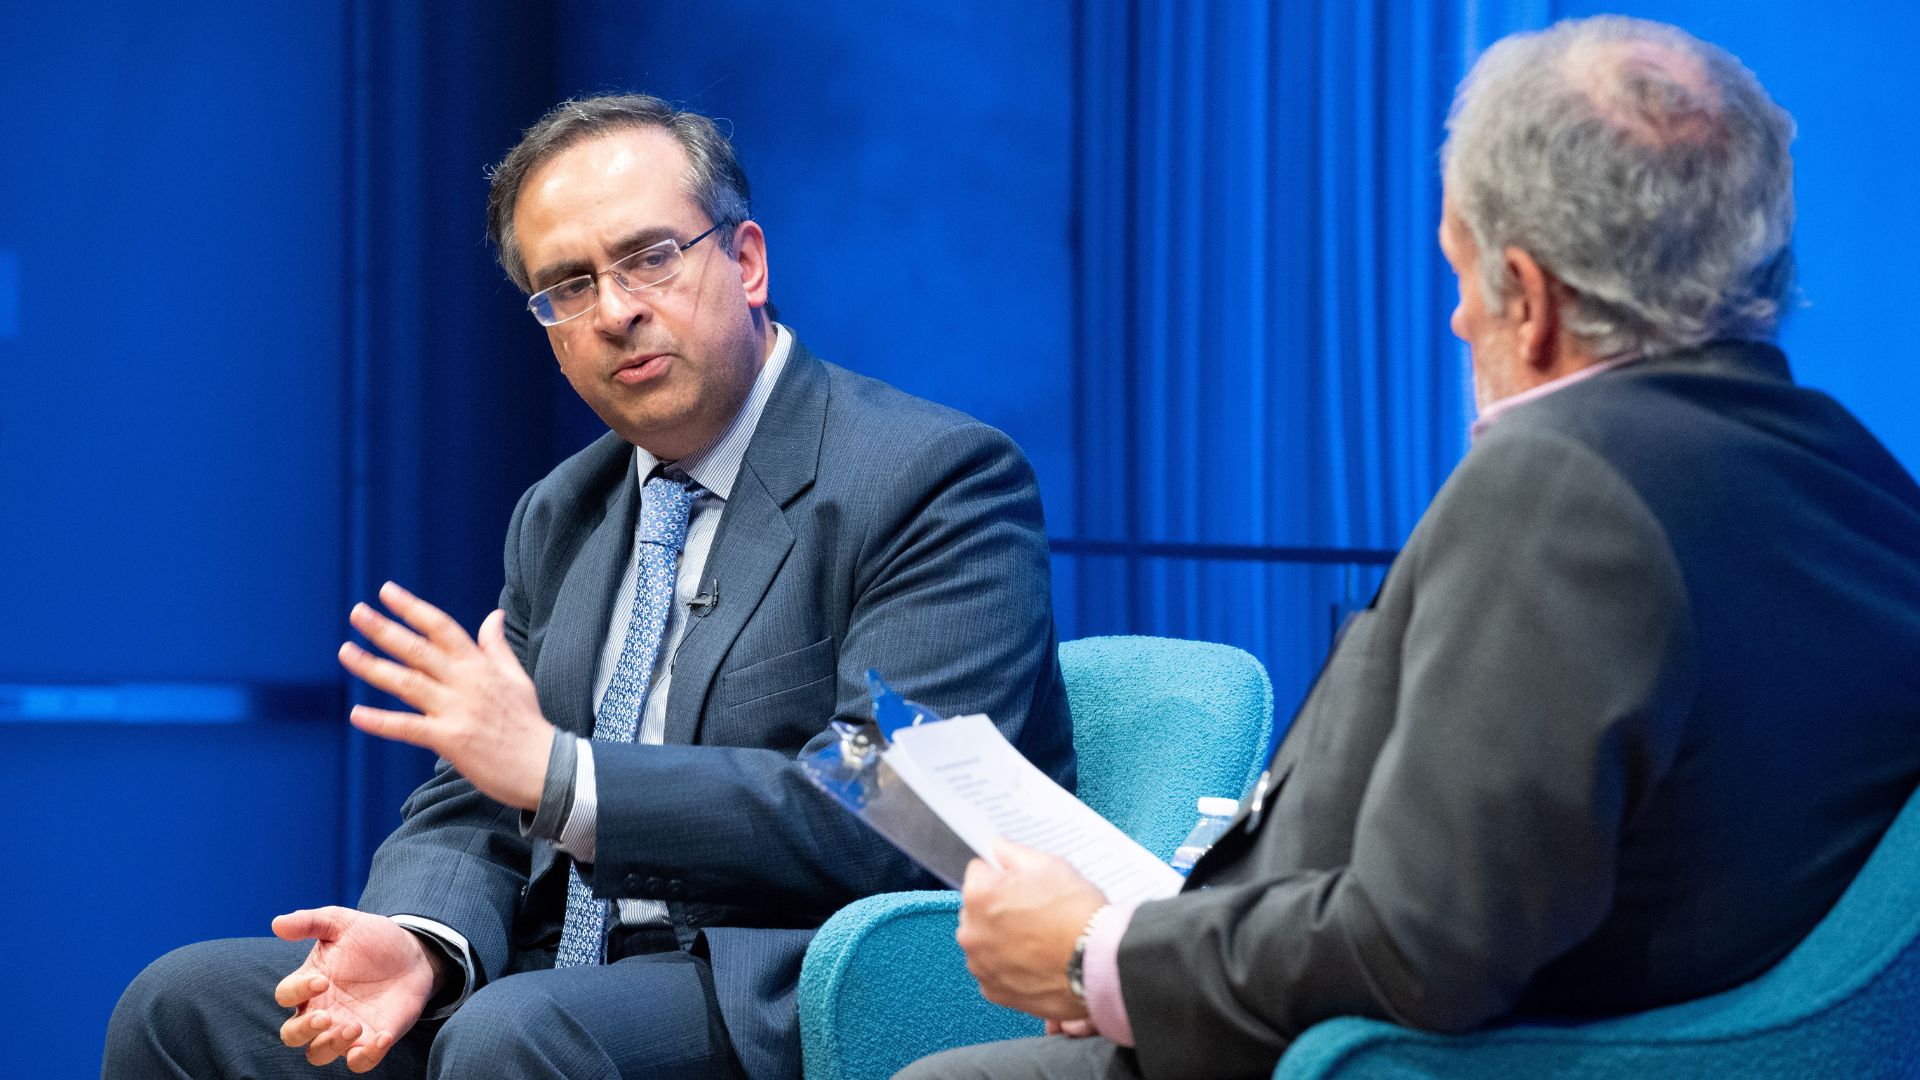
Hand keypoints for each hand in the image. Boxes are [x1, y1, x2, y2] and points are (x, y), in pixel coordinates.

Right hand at [272, 907, 441, 1071]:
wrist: (414, 954)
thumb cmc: (373, 939)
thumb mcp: (344, 923)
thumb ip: (311, 922)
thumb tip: (277, 923)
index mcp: (309, 983)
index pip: (285, 996)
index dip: (297, 991)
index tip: (322, 980)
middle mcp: (321, 1010)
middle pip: (292, 1035)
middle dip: (304, 1030)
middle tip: (326, 1016)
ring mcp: (344, 1029)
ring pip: (318, 1054)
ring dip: (330, 1045)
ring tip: (354, 1026)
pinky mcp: (371, 1041)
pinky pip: (359, 1062)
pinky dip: (366, 1056)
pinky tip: (383, 1036)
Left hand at [339, 581, 552, 810]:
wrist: (545, 766)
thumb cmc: (527, 722)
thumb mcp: (516, 677)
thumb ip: (497, 646)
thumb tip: (494, 614)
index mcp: (480, 665)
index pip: (441, 628)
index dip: (413, 608)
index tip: (387, 592)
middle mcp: (466, 682)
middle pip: (418, 649)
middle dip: (385, 629)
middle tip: (356, 612)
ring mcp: (457, 710)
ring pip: (407, 683)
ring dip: (373, 667)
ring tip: (345, 651)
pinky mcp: (451, 739)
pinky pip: (408, 728)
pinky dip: (381, 721)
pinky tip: (357, 714)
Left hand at [955, 839, 1106, 1021]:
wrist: (1099, 963)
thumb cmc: (1075, 911)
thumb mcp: (1049, 865)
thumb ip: (1013, 853)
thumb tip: (997, 848)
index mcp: (978, 895)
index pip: (978, 873)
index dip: (1003, 875)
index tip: (1022, 885)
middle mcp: (970, 931)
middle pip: (977, 910)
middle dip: (998, 908)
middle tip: (1034, 913)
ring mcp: (980, 965)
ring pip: (984, 942)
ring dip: (1001, 939)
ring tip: (1038, 940)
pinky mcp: (994, 991)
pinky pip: (994, 971)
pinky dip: (1009, 967)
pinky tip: (1035, 962)